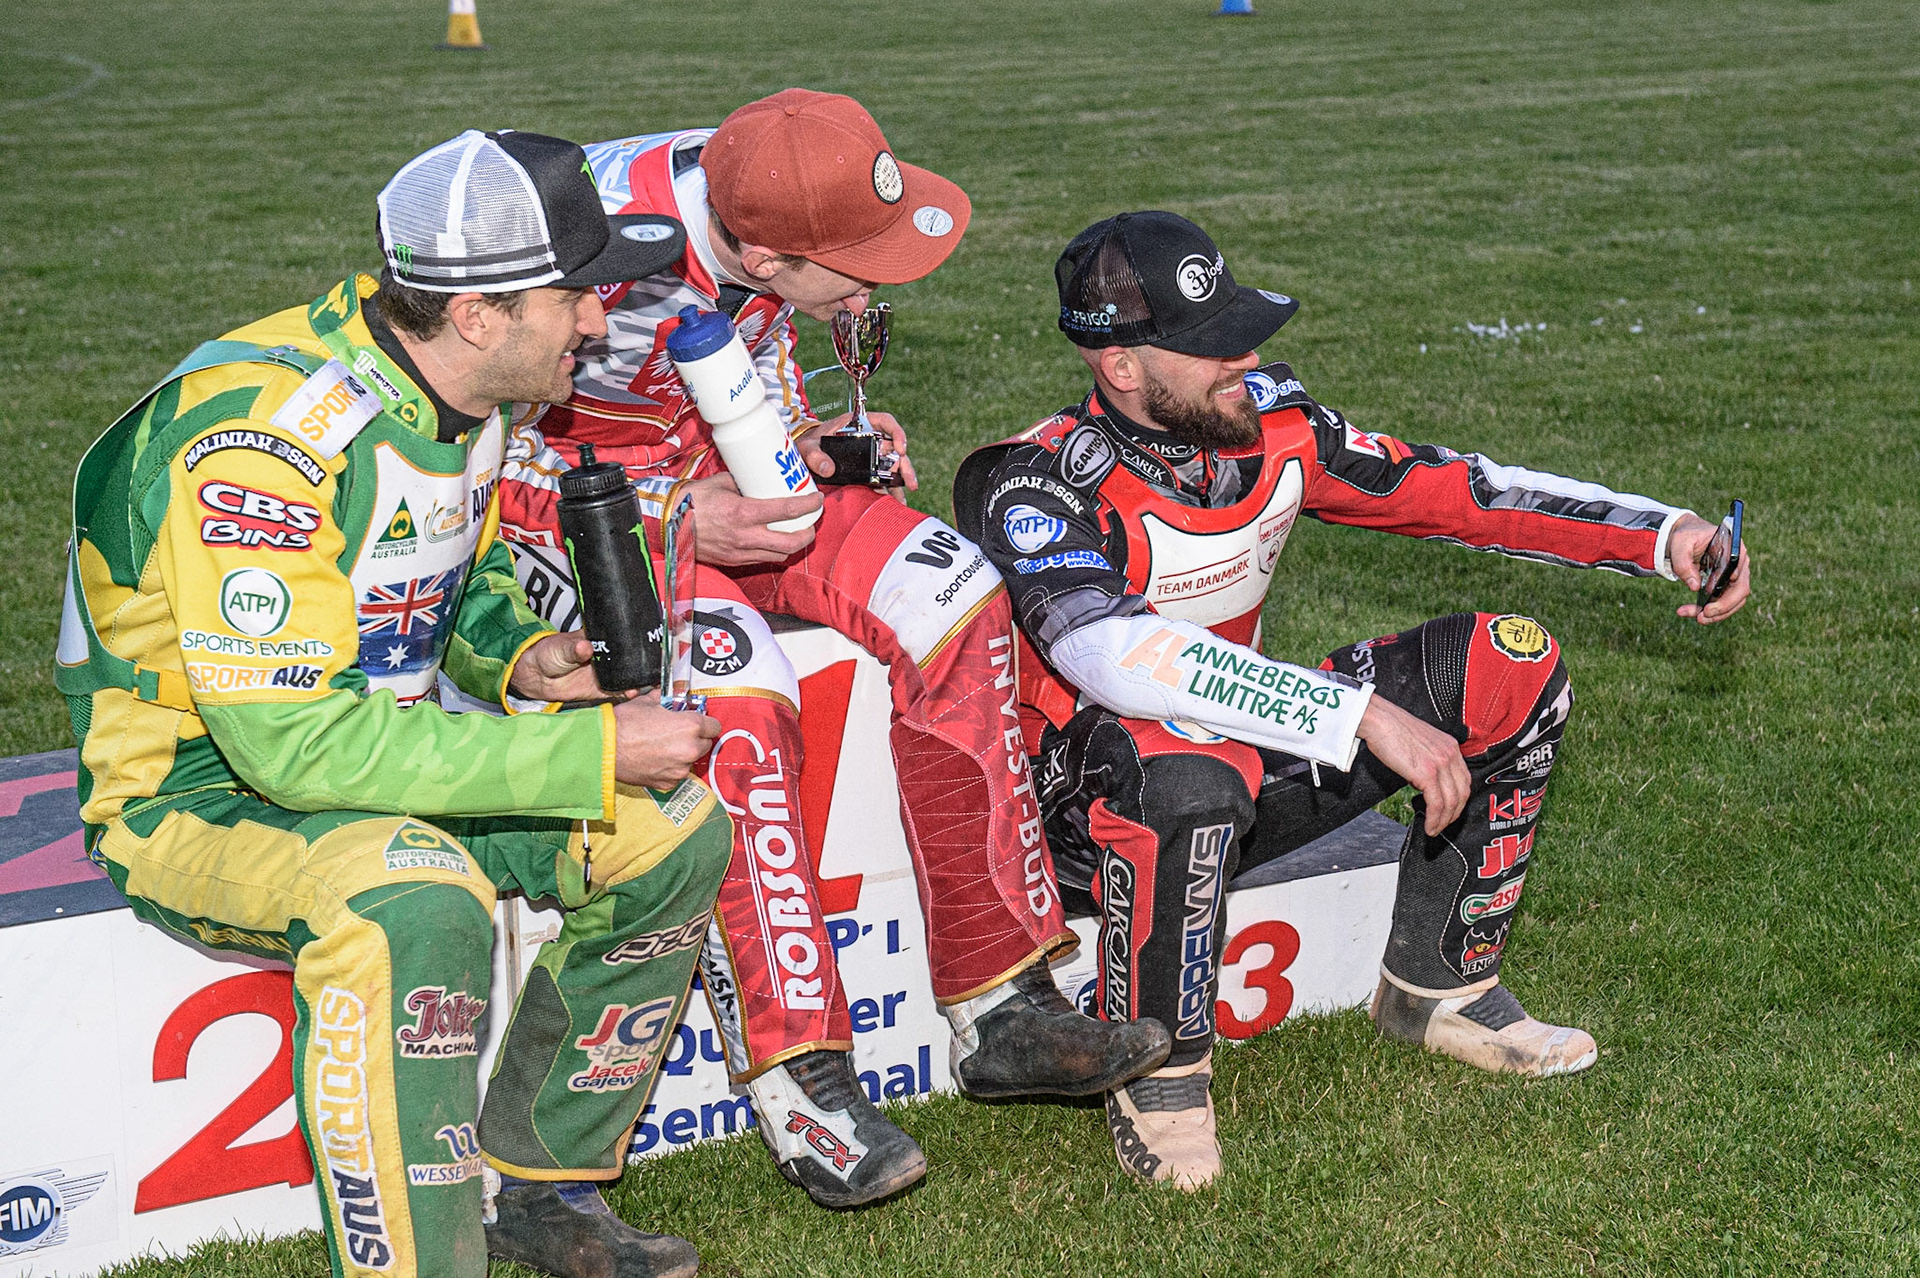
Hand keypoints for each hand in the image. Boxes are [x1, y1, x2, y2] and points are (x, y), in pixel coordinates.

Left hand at [508, 631, 634, 703]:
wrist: (535, 675)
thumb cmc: (547, 653)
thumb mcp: (561, 648)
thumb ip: (573, 649)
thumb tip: (585, 647)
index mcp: (598, 640)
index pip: (620, 639)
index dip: (632, 643)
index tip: (645, 647)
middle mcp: (605, 657)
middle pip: (627, 658)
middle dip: (639, 663)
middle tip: (649, 666)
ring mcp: (604, 673)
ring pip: (625, 676)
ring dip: (635, 679)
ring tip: (644, 681)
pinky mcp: (600, 689)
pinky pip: (616, 691)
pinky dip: (625, 692)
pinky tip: (632, 692)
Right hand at [612, 693, 721, 788]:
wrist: (603, 749)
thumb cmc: (622, 725)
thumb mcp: (647, 702)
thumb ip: (665, 700)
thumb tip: (669, 698)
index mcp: (690, 726)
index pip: (714, 725)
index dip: (704, 722)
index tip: (696, 721)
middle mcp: (690, 748)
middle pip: (705, 744)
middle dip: (694, 738)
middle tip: (676, 733)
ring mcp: (680, 768)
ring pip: (691, 759)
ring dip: (682, 753)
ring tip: (661, 746)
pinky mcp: (669, 783)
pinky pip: (677, 773)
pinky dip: (670, 767)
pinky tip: (654, 758)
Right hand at [683, 472, 821, 564]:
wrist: (666, 524)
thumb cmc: (690, 501)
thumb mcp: (721, 483)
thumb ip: (744, 483)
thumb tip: (760, 478)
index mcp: (743, 513)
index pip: (788, 511)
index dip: (809, 505)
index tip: (817, 499)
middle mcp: (745, 537)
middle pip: (791, 543)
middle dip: (808, 534)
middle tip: (811, 523)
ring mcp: (739, 553)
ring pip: (778, 556)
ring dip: (792, 546)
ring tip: (796, 532)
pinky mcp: (733, 562)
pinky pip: (761, 560)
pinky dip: (773, 552)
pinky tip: (774, 541)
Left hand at [798, 409, 918, 492]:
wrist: (804, 456)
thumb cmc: (808, 445)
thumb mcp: (808, 447)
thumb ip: (815, 456)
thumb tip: (828, 469)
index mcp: (858, 424)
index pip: (885, 422)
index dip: (897, 433)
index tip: (902, 449)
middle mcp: (869, 439)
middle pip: (894, 448)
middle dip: (904, 465)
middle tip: (910, 481)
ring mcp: (869, 456)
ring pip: (891, 466)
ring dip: (901, 480)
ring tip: (905, 498)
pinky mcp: (866, 471)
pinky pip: (882, 480)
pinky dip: (890, 491)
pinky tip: (895, 503)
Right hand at [1357, 695, 1470, 835]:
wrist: (1378, 720)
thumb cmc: (1391, 728)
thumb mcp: (1420, 742)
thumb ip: (1428, 759)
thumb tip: (1423, 781)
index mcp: (1450, 746)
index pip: (1464, 779)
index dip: (1459, 799)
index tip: (1450, 810)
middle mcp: (1450, 754)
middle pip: (1462, 793)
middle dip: (1454, 814)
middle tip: (1443, 824)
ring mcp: (1440, 764)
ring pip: (1452, 802)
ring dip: (1444, 821)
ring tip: (1434, 829)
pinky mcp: (1427, 773)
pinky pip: (1437, 804)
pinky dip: (1435, 819)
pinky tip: (1429, 826)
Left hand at [1666, 513, 1752, 623]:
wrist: (1686, 540)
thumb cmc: (1686, 537)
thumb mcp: (1680, 544)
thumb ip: (1684, 563)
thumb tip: (1694, 587)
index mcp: (1733, 547)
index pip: (1739, 567)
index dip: (1732, 583)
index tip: (1716, 594)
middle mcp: (1740, 563)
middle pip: (1740, 589)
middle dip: (1723, 606)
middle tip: (1703, 615)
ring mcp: (1736, 576)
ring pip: (1734, 601)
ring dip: (1717, 614)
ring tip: (1697, 618)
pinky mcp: (1727, 587)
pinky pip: (1724, 603)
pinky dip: (1711, 612)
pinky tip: (1694, 614)